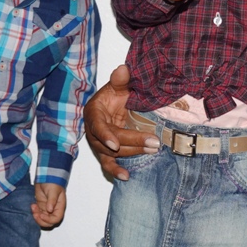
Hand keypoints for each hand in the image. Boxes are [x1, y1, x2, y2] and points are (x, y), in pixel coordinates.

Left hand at [31, 183, 66, 227]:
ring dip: (37, 217)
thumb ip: (52, 200)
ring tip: (33, 208)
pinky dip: (34, 212)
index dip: (49, 220)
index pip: (56, 218)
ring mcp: (47, 208)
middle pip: (49, 222)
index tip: (42, 215)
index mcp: (60, 206)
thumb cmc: (53, 182)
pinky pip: (38, 214)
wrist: (46, 176)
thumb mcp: (53, 191)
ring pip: (42, 219)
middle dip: (41, 220)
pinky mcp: (41, 206)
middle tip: (36, 214)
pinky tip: (32, 205)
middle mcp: (54, 209)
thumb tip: (50, 210)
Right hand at [83, 65, 158, 180]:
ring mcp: (99, 144)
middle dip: (132, 142)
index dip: (106, 135)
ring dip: (133, 153)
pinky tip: (126, 176)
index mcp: (93, 113)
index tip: (115, 143)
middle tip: (153, 142)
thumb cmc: (114, 95)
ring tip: (152, 150)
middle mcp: (93, 131)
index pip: (97, 126)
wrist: (112, 104)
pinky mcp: (106, 153)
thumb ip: (120, 79)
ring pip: (113, 154)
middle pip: (110, 142)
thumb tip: (124, 69)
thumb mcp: (117, 85)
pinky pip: (109, 164)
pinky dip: (116, 171)